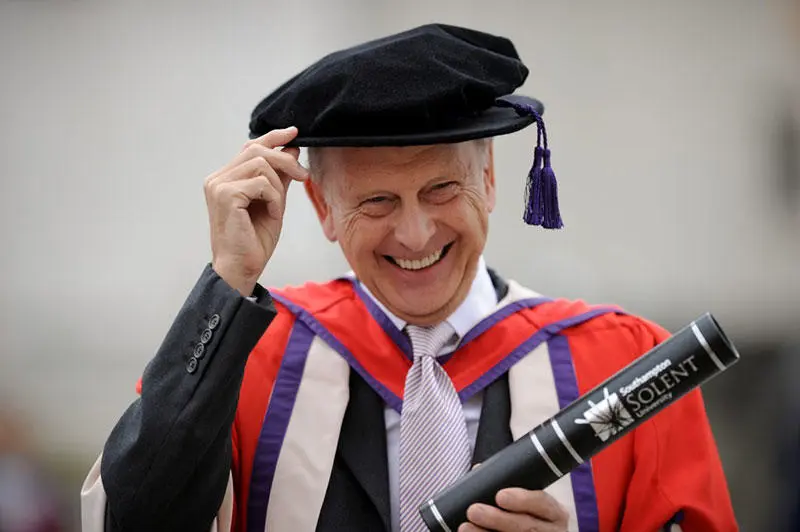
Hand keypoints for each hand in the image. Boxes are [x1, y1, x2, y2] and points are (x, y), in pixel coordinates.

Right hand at [204, 126, 307, 295]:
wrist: (242, 268)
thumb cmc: (254, 240)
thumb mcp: (273, 202)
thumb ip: (278, 177)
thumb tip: (291, 150)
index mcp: (225, 178)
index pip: (250, 147)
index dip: (273, 137)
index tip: (294, 133)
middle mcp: (217, 179)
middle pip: (256, 150)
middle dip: (285, 160)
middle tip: (303, 175)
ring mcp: (218, 185)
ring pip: (261, 165)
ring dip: (278, 186)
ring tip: (277, 208)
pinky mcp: (225, 195)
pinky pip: (261, 183)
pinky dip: (274, 198)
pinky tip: (272, 214)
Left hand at [458, 488, 568, 531]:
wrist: (532, 531)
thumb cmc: (527, 514)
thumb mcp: (527, 500)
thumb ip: (508, 485)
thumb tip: (478, 471)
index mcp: (555, 513)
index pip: (543, 503)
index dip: (522, 499)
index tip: (500, 496)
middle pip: (527, 527)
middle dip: (498, 519)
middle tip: (474, 510)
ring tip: (465, 527)